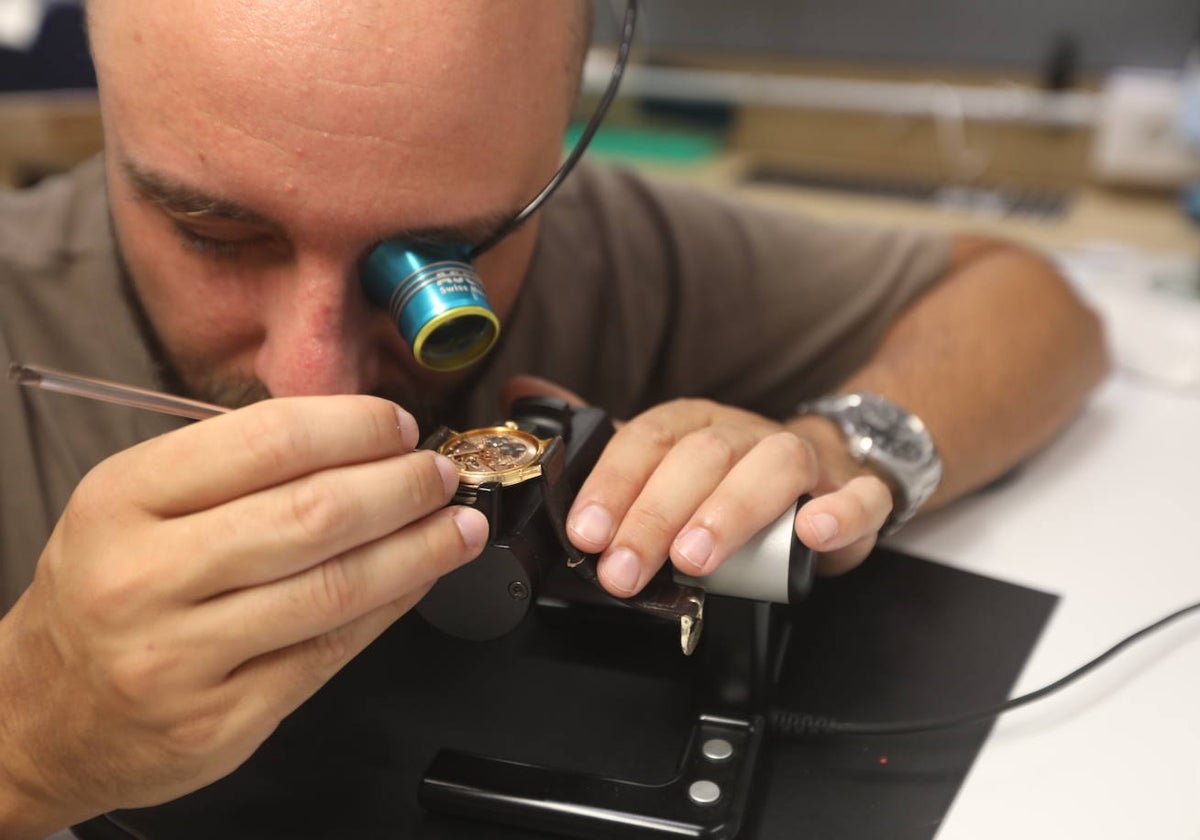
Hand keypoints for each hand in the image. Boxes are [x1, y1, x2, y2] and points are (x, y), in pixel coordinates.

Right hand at [0, 396, 487, 836]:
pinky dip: (392, 606)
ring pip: (335, 587)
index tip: (398, 426)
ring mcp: (183, 657)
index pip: (269, 440)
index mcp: (123, 499)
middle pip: (313, 514)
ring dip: (418, 549)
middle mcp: (146, 576)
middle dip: (401, 486)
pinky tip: (421, 578)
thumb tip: (358, 440)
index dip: (354, 428)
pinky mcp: (223, 719)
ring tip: (459, 524)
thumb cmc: (102, 591)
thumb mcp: (133, 505)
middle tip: (441, 474)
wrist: (41, 714)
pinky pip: (332, 651)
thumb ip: (232, 468)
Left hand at [502, 376, 893, 596]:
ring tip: (695, 560)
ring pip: (773, 467)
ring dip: (730, 511)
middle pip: (701, 458)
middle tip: (624, 571)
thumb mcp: (659, 459)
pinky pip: (858, 494)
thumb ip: (597, 439)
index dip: (613, 484)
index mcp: (693, 425)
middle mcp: (744, 434)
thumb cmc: (728, 477)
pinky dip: (840, 511)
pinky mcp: (852, 491)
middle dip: (655, 516)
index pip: (647, 440)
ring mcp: (803, 459)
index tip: (585, 534)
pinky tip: (813, 532)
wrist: (822, 470)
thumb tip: (520, 391)